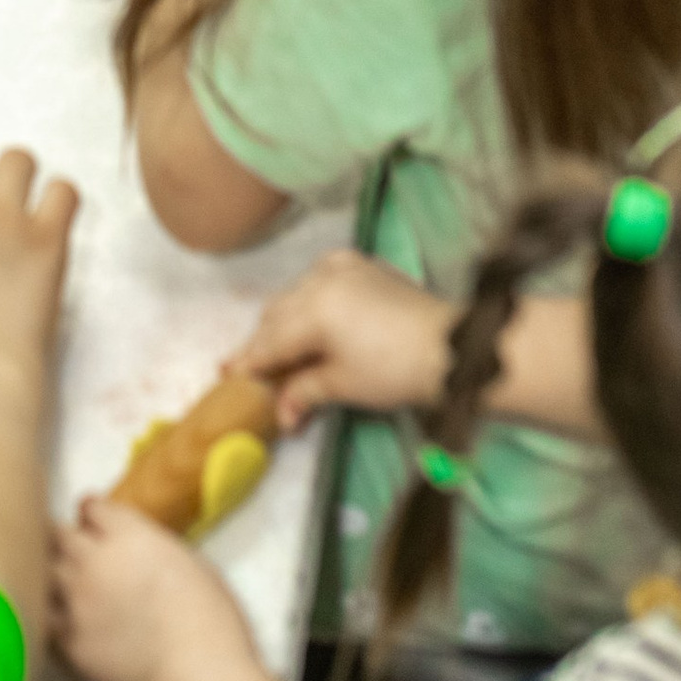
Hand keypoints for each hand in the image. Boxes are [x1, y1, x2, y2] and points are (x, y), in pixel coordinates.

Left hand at [51, 493, 254, 680]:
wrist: (194, 672)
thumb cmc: (210, 617)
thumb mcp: (192, 562)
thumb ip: (155, 549)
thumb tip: (141, 552)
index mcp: (128, 535)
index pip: (93, 509)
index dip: (94, 514)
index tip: (95, 520)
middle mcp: (92, 560)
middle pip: (60, 534)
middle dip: (68, 538)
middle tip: (77, 549)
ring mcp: (74, 601)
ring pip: (46, 572)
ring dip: (57, 574)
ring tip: (69, 584)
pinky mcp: (66, 641)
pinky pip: (46, 618)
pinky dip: (54, 615)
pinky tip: (65, 620)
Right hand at [238, 248, 455, 427]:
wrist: (453, 347)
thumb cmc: (395, 371)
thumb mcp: (343, 385)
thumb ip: (303, 392)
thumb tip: (280, 415)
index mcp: (313, 308)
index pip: (270, 341)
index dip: (248, 363)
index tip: (227, 378)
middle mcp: (321, 278)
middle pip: (277, 315)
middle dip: (265, 344)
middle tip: (252, 372)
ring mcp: (343, 267)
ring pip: (296, 295)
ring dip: (285, 323)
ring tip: (281, 352)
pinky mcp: (363, 265)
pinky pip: (321, 280)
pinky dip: (310, 301)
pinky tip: (311, 321)